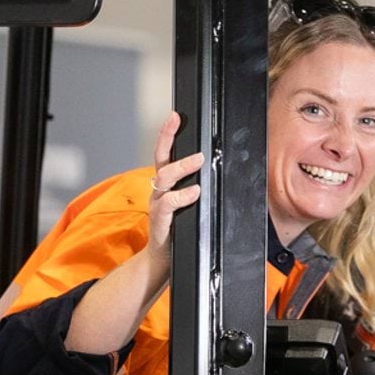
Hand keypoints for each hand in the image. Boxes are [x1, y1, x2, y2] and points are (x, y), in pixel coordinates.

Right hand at [145, 111, 204, 269]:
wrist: (163, 258)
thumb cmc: (178, 228)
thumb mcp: (188, 203)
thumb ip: (196, 186)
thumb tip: (216, 170)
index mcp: (166, 183)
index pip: (164, 152)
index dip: (167, 134)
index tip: (175, 116)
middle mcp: (159, 190)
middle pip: (160, 159)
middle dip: (169, 140)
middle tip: (185, 129)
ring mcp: (158, 203)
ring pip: (165, 178)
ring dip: (182, 167)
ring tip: (198, 160)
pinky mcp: (160, 219)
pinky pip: (169, 203)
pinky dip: (182, 196)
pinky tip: (194, 192)